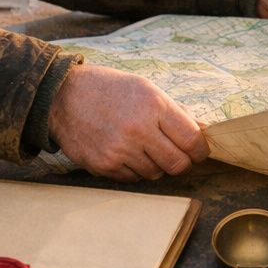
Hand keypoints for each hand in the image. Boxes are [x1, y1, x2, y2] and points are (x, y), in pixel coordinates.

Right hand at [48, 65, 208, 181]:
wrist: (63, 95)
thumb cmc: (110, 89)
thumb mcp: (147, 89)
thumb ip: (176, 112)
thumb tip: (203, 131)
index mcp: (154, 106)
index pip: (192, 141)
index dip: (200, 150)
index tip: (198, 151)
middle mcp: (138, 130)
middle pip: (178, 165)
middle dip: (181, 162)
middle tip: (175, 154)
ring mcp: (119, 150)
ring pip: (155, 174)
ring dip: (155, 165)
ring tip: (142, 146)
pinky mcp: (103, 165)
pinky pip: (132, 178)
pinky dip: (133, 169)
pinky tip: (123, 151)